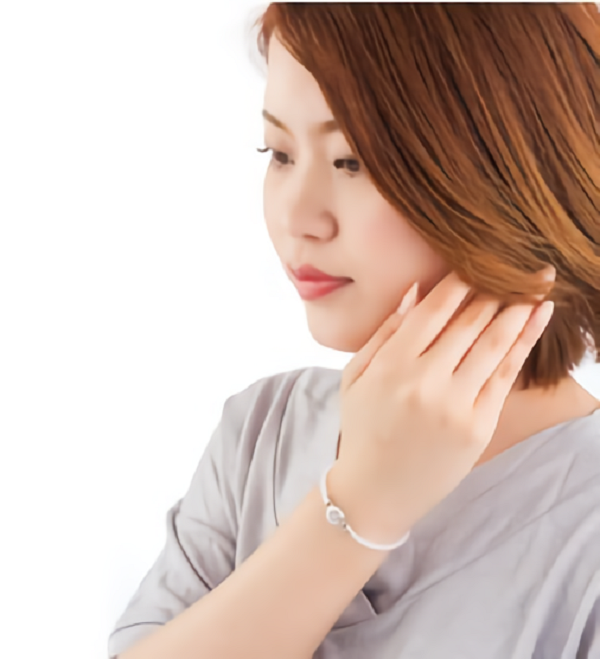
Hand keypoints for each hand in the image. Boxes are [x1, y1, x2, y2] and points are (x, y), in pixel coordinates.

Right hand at [329, 268, 555, 544]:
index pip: (433, 309)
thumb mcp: (354, 377)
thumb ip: (384, 332)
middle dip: (496, 286)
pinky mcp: (478, 426)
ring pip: (494, 343)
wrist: (376, 491)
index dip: (459, 280)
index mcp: (391, 365)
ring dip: (519, 307)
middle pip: (469, 321)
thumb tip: (416, 291)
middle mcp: (425, 382)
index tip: (475, 260)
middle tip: (519, 261)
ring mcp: (455, 405)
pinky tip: (538, 317)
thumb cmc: (362, 429)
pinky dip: (525, 342)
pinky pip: (505, 375)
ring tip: (540, 280)